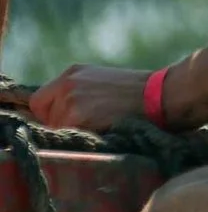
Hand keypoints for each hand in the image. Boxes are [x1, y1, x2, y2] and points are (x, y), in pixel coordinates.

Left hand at [29, 63, 146, 129]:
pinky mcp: (77, 116)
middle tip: (88, 127)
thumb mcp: (104, 83)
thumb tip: (62, 114)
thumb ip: (79, 92)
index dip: (52, 114)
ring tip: (101, 128)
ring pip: (56, 127)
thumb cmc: (141, 94)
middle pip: (45, 114)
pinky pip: (68, 135)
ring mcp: (70, 99)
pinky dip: (82, 138)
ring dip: (74, 132)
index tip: (69, 121)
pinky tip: (103, 132)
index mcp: (72, 73)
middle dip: (61, 123)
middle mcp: (67, 83)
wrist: (162, 95)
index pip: (41, 100)